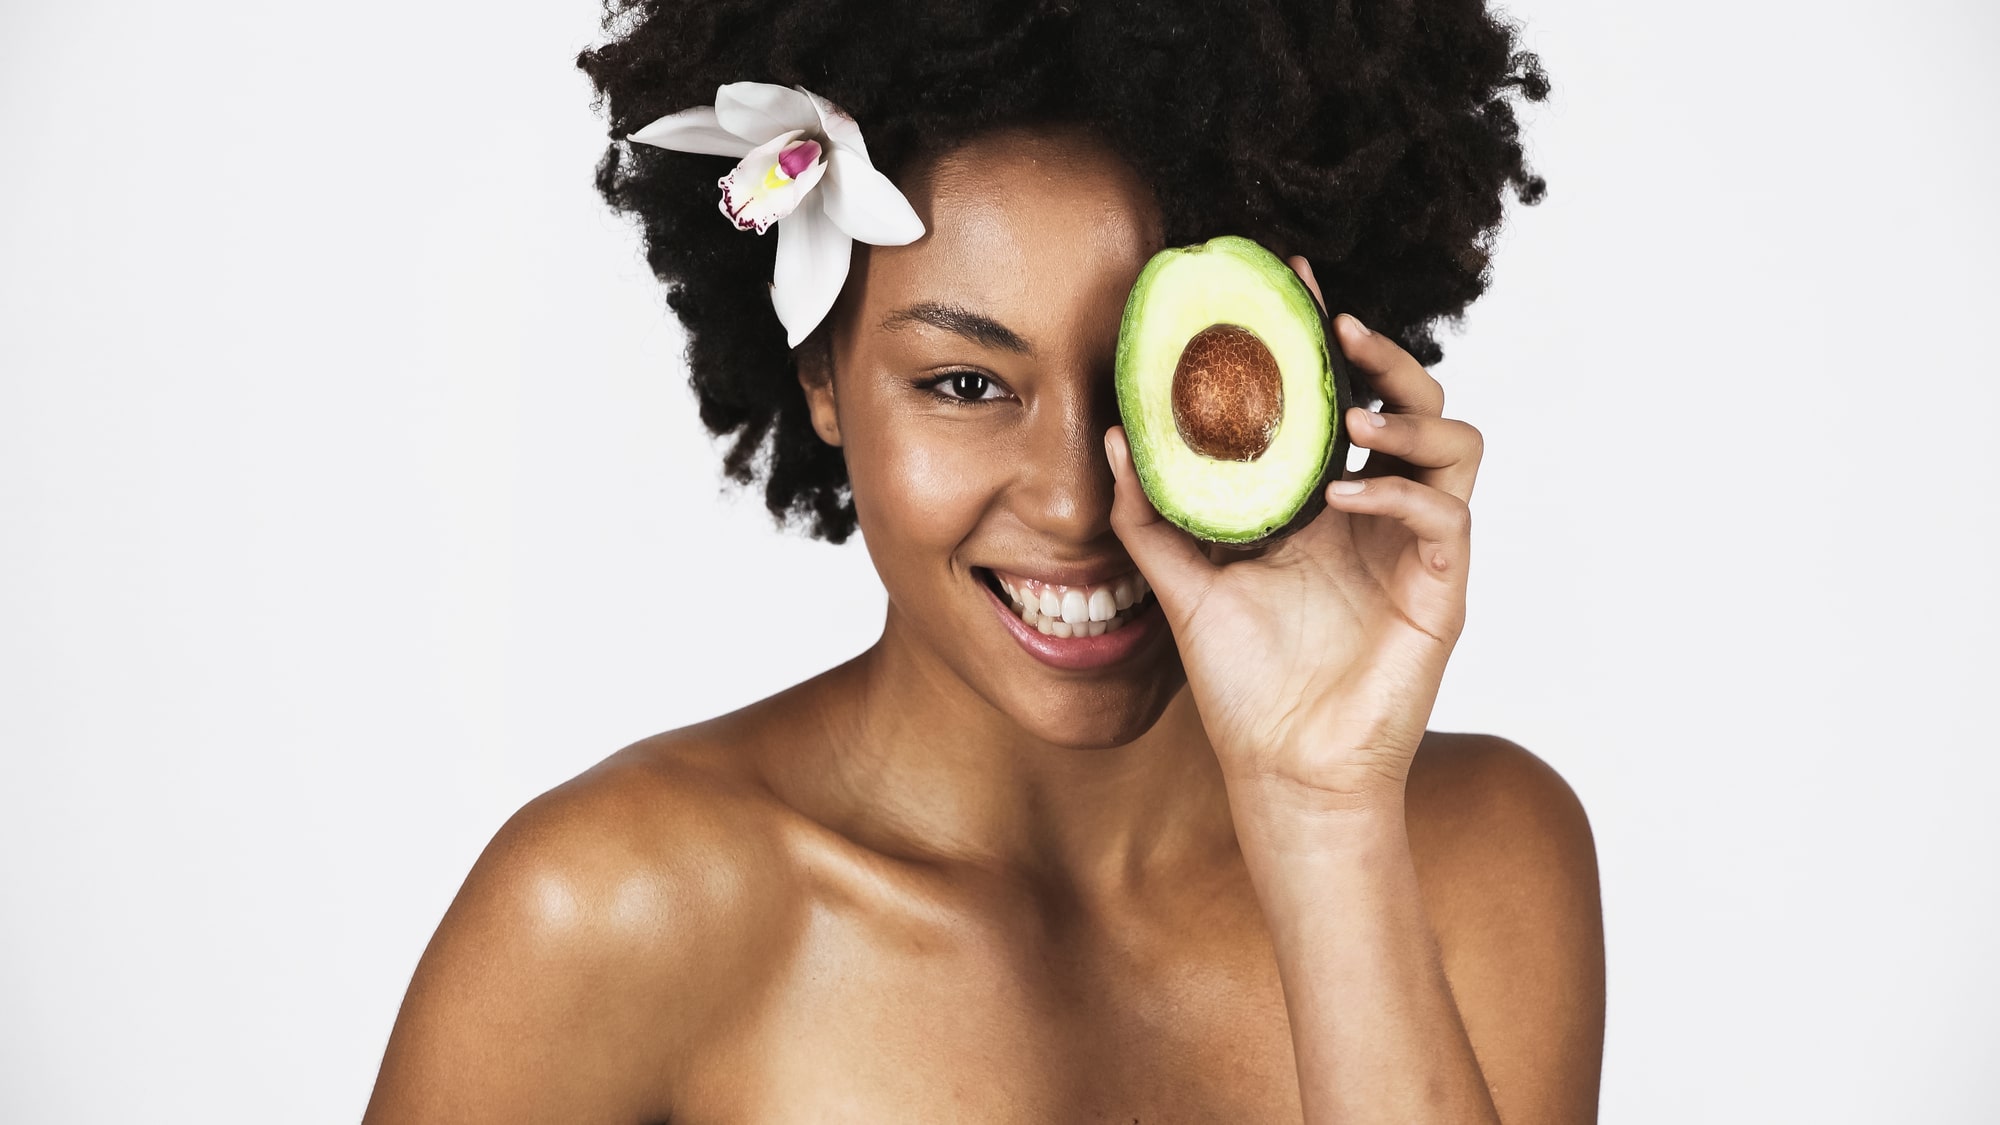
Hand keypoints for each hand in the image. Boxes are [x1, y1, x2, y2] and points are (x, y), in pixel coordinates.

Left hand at [1105, 257, 1481, 813]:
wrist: (1283, 773)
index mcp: (1322, 502)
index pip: (1335, 398)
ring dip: (1408, 413)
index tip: (1289, 279)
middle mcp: (1377, 513)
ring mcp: (1415, 547)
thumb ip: (1150, 516)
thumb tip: (1111, 436)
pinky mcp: (1440, 589)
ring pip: (1455, 442)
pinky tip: (1345, 495)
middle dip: (1384, 353)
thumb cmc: (1244, 685)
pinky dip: (1399, 491)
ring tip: (1351, 414)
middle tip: (1338, 325)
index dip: (1321, 339)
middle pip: (1410, 401)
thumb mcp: (1183, 586)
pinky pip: (1446, 514)